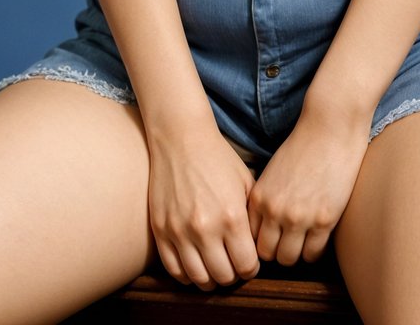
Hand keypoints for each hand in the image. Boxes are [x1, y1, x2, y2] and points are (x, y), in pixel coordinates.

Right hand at [146, 123, 262, 290]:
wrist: (181, 138)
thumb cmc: (218, 158)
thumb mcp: (245, 184)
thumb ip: (253, 218)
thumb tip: (258, 247)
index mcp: (232, 217)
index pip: (247, 266)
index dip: (252, 268)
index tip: (250, 261)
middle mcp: (206, 228)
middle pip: (224, 276)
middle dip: (233, 275)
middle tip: (233, 265)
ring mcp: (180, 231)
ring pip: (199, 279)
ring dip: (210, 279)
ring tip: (215, 268)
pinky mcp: (161, 230)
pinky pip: (174, 269)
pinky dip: (187, 275)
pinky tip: (195, 266)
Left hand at [246, 102, 372, 266]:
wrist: (329, 128)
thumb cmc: (302, 146)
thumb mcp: (272, 172)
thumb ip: (264, 199)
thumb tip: (261, 226)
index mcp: (259, 197)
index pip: (250, 238)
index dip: (260, 240)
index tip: (270, 237)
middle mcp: (275, 211)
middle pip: (267, 254)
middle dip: (276, 250)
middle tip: (287, 242)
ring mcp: (299, 217)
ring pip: (289, 259)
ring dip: (295, 253)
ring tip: (302, 241)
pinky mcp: (324, 220)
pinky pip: (313, 254)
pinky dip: (314, 250)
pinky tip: (317, 236)